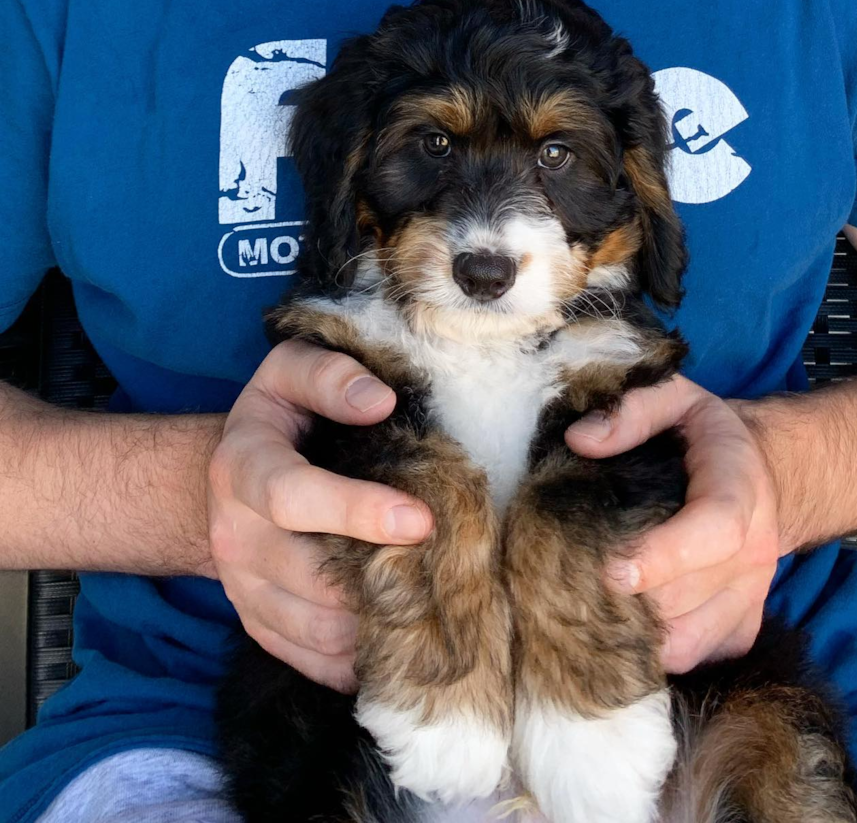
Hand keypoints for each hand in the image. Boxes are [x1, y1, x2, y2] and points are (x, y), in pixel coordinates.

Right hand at [208, 339, 432, 689]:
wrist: (231, 476)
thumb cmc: (279, 417)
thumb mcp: (292, 371)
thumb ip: (331, 375)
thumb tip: (379, 401)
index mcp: (242, 467)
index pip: (293, 498)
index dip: (358, 512)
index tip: (422, 520)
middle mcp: (235, 536)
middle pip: (312, 579)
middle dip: (385, 579)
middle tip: (450, 571)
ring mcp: (242, 588)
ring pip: (318, 630)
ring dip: (380, 622)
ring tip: (435, 601)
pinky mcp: (258, 623)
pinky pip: (311, 661)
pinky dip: (359, 660)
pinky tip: (402, 634)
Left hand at [565, 376, 779, 673]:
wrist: (764, 473)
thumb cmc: (706, 435)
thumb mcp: (675, 397)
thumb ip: (631, 411)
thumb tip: (580, 440)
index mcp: (739, 490)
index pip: (713, 533)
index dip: (662, 557)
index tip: (610, 571)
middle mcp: (754, 551)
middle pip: (687, 595)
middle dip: (627, 598)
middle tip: (570, 584)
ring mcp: (752, 594)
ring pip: (690, 639)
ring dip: (636, 635)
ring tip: (590, 609)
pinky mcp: (744, 624)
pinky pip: (700, 657)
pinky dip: (659, 654)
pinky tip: (625, 631)